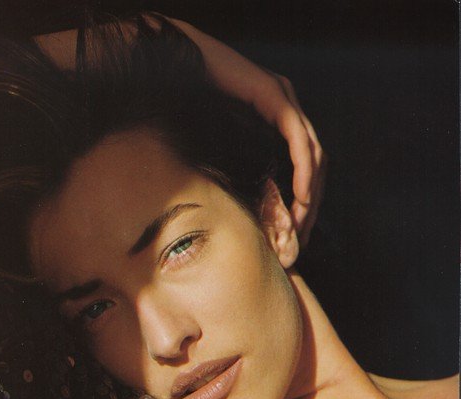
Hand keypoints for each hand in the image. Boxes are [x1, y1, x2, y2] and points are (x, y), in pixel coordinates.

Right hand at [170, 19, 325, 249]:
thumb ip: (239, 163)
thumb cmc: (192, 103)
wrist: (180, 65)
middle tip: (302, 235)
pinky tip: (301, 195)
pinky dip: (303, 169)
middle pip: (316, 162)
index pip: (305, 163)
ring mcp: (284, 98)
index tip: (297, 230)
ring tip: (300, 222)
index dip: (305, 198)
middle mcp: (288, 106)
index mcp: (279, 116)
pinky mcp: (275, 96)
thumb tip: (243, 201)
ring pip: (313, 153)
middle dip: (312, 202)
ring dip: (311, 192)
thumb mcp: (222, 142)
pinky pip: (298, 139)